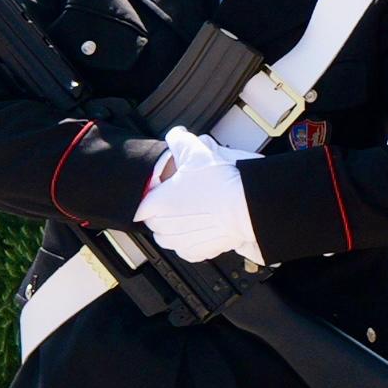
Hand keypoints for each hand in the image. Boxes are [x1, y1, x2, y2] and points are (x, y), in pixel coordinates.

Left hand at [134, 129, 257, 264]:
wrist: (246, 207)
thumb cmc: (221, 183)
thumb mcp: (196, 151)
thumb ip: (179, 140)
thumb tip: (176, 135)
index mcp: (155, 204)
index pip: (141, 205)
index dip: (154, 196)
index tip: (165, 191)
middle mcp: (163, 226)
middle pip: (154, 222)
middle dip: (164, 213)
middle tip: (182, 202)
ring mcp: (180, 241)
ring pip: (168, 238)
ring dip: (175, 229)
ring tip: (190, 217)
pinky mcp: (198, 252)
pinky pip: (186, 250)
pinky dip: (191, 242)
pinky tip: (201, 230)